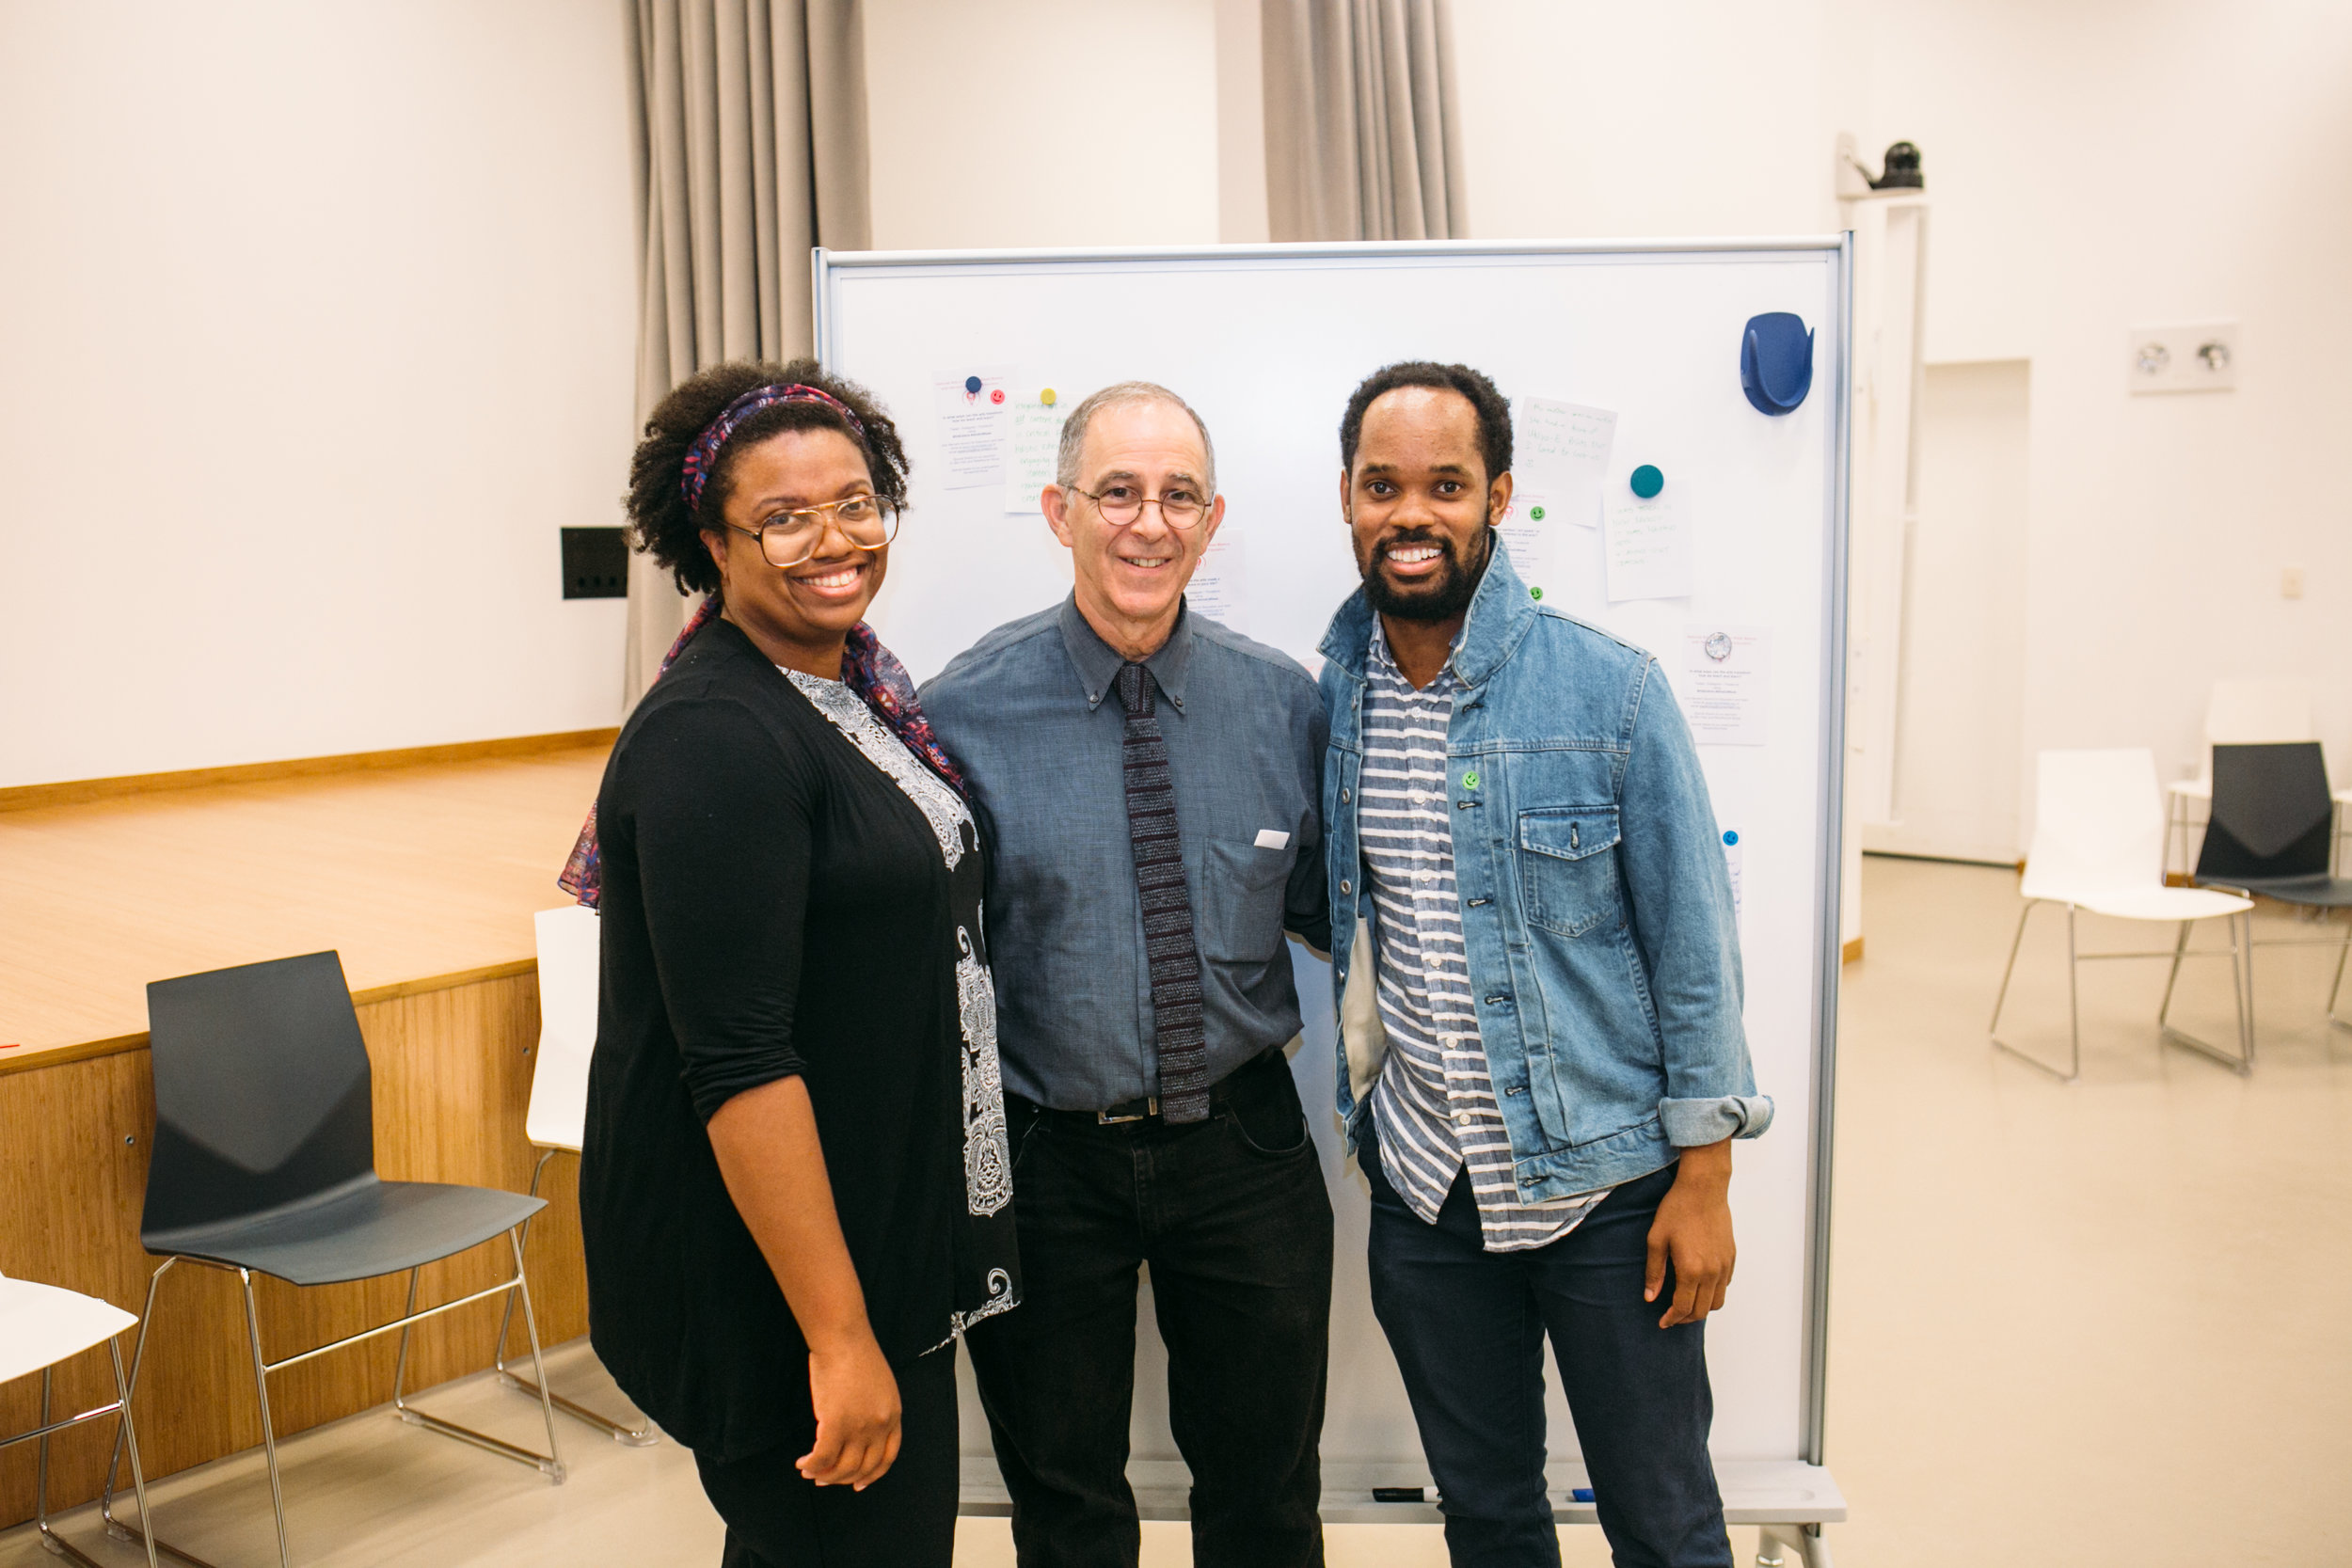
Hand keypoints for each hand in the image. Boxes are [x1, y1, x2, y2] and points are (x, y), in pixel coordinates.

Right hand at [798, 1334, 901, 1488]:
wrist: (844, 1337)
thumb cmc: (856, 1354)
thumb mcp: (880, 1386)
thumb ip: (875, 1411)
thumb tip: (858, 1434)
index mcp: (893, 1415)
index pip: (887, 1458)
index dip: (871, 1475)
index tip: (857, 1484)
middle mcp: (880, 1425)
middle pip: (863, 1468)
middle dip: (842, 1479)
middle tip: (824, 1479)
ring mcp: (859, 1427)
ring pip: (842, 1468)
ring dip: (823, 1475)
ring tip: (809, 1471)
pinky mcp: (836, 1424)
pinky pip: (822, 1458)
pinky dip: (811, 1465)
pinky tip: (802, 1463)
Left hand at [1643, 1139, 1735, 1328]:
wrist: (1703, 1189)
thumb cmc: (1677, 1210)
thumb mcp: (1656, 1240)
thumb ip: (1654, 1272)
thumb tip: (1650, 1297)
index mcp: (1691, 1270)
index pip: (1683, 1308)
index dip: (1671, 1319)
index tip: (1662, 1322)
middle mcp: (1712, 1272)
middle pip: (1702, 1310)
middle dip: (1685, 1318)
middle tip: (1671, 1316)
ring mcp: (1724, 1265)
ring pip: (1718, 1302)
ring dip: (1702, 1308)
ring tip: (1686, 1304)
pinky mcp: (1731, 1257)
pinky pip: (1725, 1285)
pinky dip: (1714, 1293)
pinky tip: (1699, 1285)